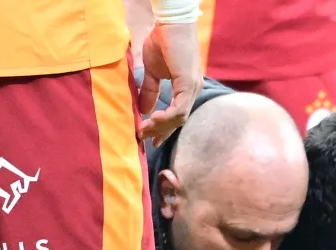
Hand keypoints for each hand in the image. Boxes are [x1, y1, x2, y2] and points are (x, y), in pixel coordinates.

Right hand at [138, 21, 201, 145]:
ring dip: (161, 127)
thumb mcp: (152, 71)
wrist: (169, 23)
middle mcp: (192, 91)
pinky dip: (167, 117)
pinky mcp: (188, 84)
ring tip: (145, 129)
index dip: (165, 129)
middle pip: (179, 121)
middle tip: (144, 138)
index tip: (152, 140)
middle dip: (160, 132)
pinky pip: (180, 109)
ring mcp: (192, 88)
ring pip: (179, 118)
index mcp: (185, 88)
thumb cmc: (162, 41)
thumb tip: (143, 109)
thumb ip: (149, 90)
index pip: (177, 115)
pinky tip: (153, 119)